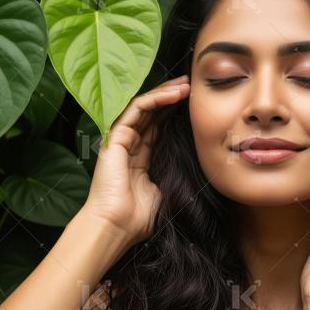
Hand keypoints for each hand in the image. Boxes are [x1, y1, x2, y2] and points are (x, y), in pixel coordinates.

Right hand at [79, 75, 189, 248]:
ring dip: (165, 92)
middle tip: (190, 83)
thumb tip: (189, 169)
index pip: (157, 126)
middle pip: (151, 112)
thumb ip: (170, 175)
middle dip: (171, 95)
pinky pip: (136, 110)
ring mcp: (120, 139)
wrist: (117, 226)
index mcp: (140, 157)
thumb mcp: (163, 191)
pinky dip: (155, 99)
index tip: (194, 101)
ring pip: (144, 106)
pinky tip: (173, 94)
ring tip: (186, 84)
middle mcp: (129, 145)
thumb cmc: (137, 217)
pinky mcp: (115, 137)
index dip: (173, 111)